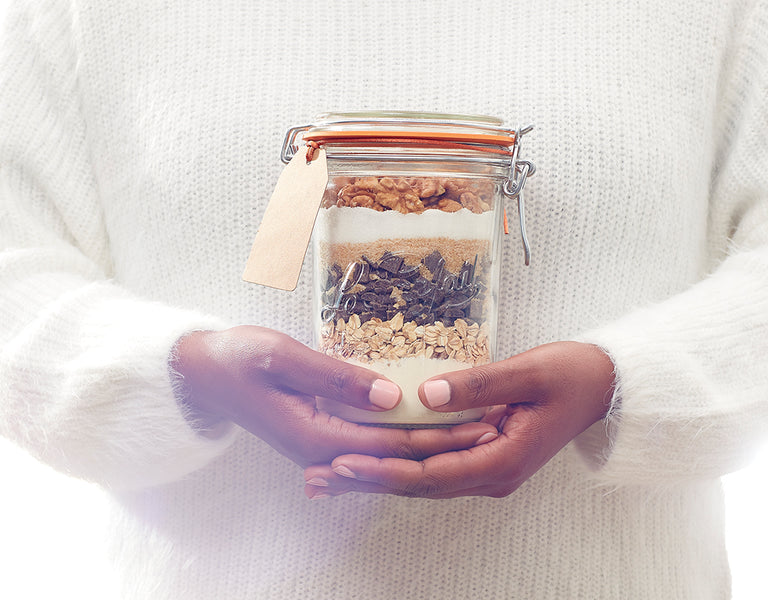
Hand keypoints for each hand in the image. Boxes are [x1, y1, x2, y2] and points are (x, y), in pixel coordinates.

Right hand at [171, 325, 497, 467]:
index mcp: (316, 436)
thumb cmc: (237, 360)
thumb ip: (336, 378)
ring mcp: (322, 443)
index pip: (393, 444)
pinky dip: (406, 431)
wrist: (200, 373)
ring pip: (389, 448)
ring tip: (476, 425)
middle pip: (398, 453)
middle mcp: (323, 449)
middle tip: (497, 425)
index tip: (481, 423)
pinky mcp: (322, 431)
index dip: (440, 436)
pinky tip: (429, 421)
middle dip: (448, 442)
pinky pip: (372, 438)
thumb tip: (392, 397)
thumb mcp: (282, 358)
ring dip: (432, 439)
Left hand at [303, 342, 613, 498]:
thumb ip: (477, 384)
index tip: (341, 464)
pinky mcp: (482, 456)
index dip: (383, 471)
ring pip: (421, 479)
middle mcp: (491, 475)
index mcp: (502, 460)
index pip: (430, 473)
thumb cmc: (571, 376)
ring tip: (326, 478)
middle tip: (314, 479)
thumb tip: (424, 395)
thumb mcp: (527, 372)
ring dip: (375, 477)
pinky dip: (397, 464)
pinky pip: (433, 466)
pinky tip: (368, 461)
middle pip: (417, 484)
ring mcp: (486, 468)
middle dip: (365, 482)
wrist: (603, 386)